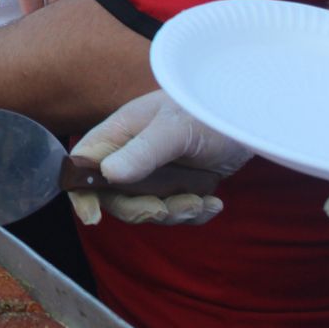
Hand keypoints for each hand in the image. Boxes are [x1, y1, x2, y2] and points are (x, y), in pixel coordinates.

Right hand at [68, 90, 250, 225]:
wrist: (246, 117)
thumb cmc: (205, 110)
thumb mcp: (173, 129)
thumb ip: (142, 151)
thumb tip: (107, 174)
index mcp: (117, 135)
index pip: (83, 167)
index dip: (82, 192)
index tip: (93, 217)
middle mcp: (130, 156)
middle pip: (115, 196)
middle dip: (141, 209)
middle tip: (166, 209)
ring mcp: (154, 173)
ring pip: (147, 207)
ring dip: (175, 212)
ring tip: (202, 202)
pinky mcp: (179, 186)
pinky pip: (176, 211)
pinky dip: (194, 213)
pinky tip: (214, 202)